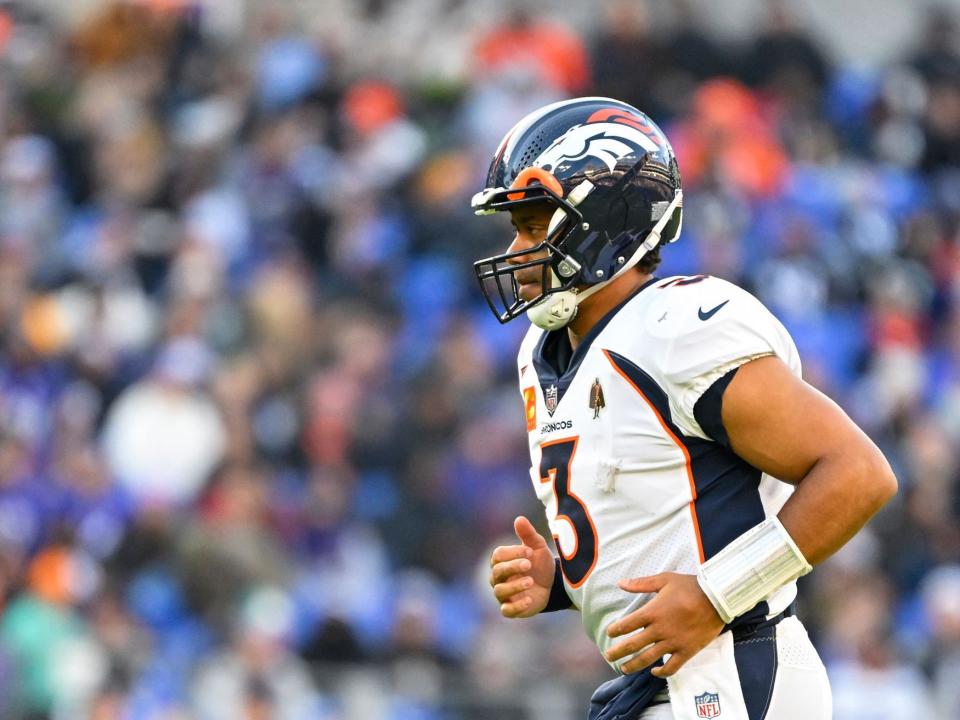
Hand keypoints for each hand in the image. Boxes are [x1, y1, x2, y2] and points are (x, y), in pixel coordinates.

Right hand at [489, 516, 555, 617]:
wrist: (553, 585)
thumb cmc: (540, 564)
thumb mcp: (538, 548)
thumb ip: (528, 535)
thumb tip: (519, 518)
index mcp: (502, 561)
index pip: (498, 555)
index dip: (512, 552)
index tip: (530, 552)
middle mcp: (498, 578)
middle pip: (497, 572)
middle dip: (513, 567)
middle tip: (529, 564)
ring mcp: (504, 594)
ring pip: (500, 591)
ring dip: (514, 586)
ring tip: (530, 581)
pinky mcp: (512, 609)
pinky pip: (507, 610)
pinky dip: (516, 606)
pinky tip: (529, 600)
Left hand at [605, 573, 724, 676]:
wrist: (717, 598)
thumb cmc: (690, 586)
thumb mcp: (664, 579)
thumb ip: (641, 583)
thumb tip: (620, 583)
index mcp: (652, 612)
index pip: (627, 624)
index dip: (615, 630)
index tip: (609, 633)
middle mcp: (660, 630)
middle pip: (633, 644)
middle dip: (618, 652)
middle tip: (608, 657)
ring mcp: (673, 643)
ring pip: (648, 659)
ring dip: (634, 665)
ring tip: (624, 669)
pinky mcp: (686, 651)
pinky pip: (671, 667)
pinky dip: (661, 673)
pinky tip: (654, 672)